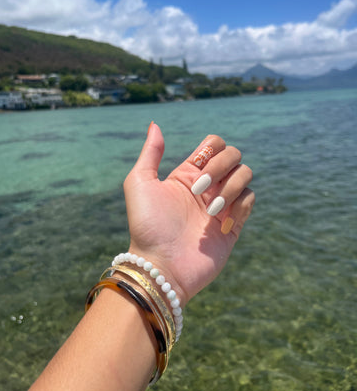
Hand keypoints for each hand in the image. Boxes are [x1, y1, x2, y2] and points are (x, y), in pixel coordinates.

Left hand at [124, 123, 254, 306]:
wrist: (161, 266)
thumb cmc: (147, 225)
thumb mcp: (139, 183)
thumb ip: (150, 153)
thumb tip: (155, 124)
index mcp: (189, 174)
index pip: (214, 145)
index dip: (212, 150)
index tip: (197, 168)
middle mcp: (208, 185)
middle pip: (234, 155)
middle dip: (220, 168)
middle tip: (198, 192)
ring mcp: (222, 204)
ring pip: (245, 175)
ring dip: (229, 189)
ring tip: (210, 212)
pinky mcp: (234, 224)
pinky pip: (250, 199)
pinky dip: (238, 206)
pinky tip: (220, 223)